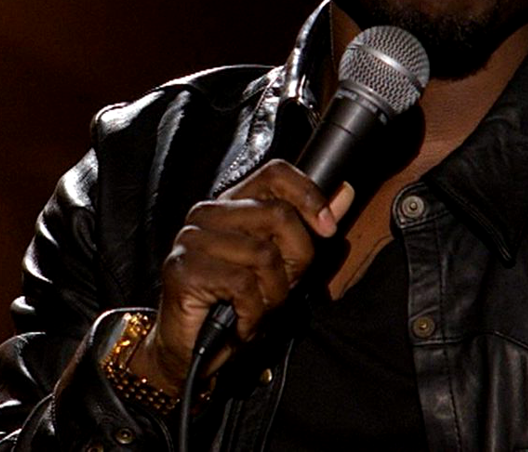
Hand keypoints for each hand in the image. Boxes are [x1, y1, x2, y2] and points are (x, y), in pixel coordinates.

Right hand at [129, 161, 353, 391]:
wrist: (192, 353)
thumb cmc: (237, 306)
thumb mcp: (284, 265)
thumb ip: (311, 229)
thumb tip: (345, 193)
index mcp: (233, 204)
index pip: (276, 173)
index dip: (309, 196)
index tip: (327, 229)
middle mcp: (208, 213)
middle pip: (278, 214)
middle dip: (296, 260)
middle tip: (281, 288)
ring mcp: (192, 239)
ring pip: (264, 254)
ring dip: (273, 294)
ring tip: (258, 308)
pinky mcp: (182, 269)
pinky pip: (242, 284)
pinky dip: (253, 313)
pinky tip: (242, 322)